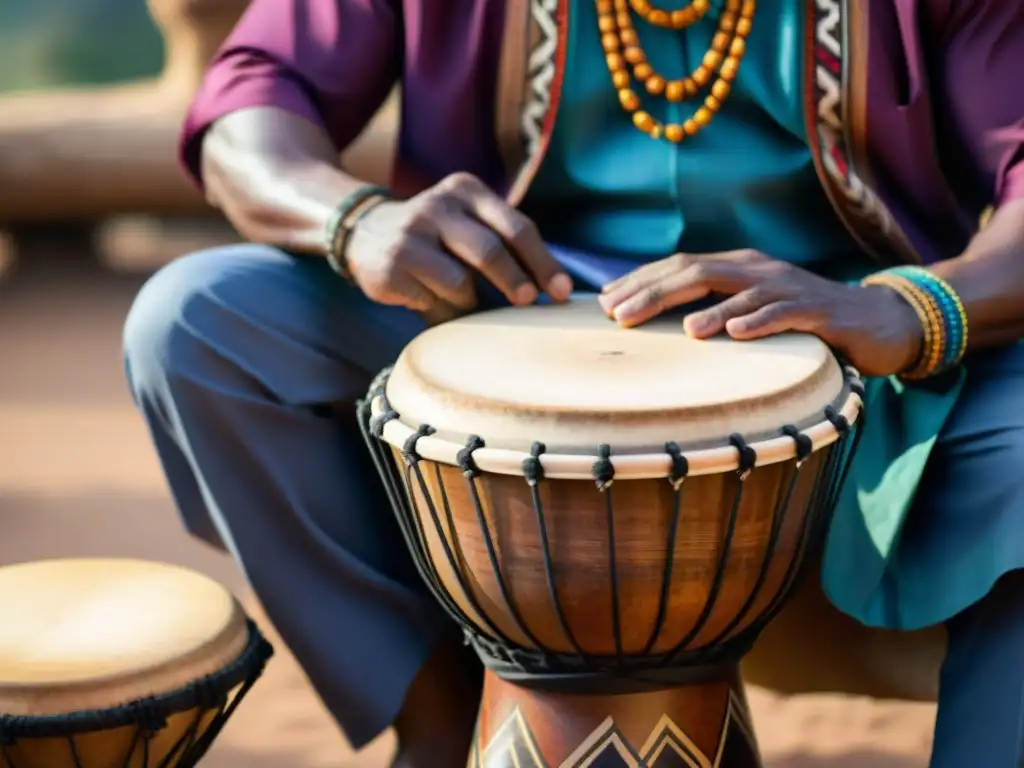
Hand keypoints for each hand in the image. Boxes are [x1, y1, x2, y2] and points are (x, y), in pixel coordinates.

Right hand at [344, 172, 572, 314]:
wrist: (365, 231)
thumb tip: (555, 290)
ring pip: (459, 282)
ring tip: (464, 303)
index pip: (516, 226)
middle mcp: (437, 206)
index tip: (562, 291)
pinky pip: (431, 299)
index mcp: (466, 190)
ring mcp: (410, 234)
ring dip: (469, 302)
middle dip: (515, 281)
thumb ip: (504, 244)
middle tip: (529, 303)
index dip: (543, 262)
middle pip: (489, 250)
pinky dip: (440, 309)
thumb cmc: (437, 237)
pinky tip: (427, 298)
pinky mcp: (391, 264)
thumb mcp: (469, 223)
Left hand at [598, 250, 923, 376]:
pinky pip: (785, 312)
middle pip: (696, 271)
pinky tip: (736, 334)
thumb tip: (656, 331)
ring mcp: (787, 286)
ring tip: (681, 329)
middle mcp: (756, 269)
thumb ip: (709, 312)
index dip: (639, 282)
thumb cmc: (799, 321)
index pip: (678, 266)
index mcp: (735, 267)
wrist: (875, 320)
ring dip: (708, 309)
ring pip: (739, 290)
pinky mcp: (817, 310)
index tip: (602, 303)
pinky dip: (759, 321)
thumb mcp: (748, 312)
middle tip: (618, 314)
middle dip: (654, 292)